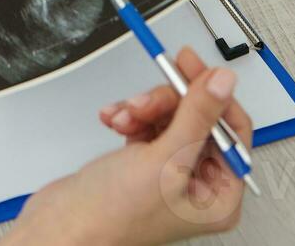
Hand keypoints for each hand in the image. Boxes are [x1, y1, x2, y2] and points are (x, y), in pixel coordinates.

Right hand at [7, 48, 251, 245]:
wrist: (62, 225)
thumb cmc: (111, 216)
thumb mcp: (165, 159)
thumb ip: (198, 116)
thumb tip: (223, 82)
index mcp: (217, 197)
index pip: (233, 132)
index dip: (214, 98)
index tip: (193, 69)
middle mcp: (197, 185)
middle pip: (198, 119)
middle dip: (168, 105)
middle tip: (148, 99)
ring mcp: (170, 172)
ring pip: (170, 116)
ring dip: (145, 110)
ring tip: (127, 117)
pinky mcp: (145, 162)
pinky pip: (148, 123)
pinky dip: (131, 117)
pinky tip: (116, 120)